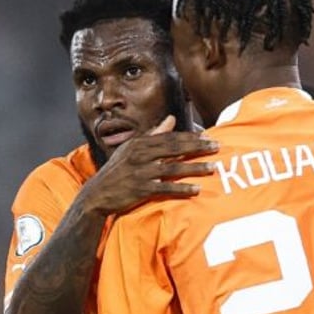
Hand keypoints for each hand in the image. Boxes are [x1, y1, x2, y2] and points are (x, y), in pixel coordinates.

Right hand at [81, 116, 218, 214]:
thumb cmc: (117, 171)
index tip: (209, 137)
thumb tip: (171, 119)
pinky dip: (182, 188)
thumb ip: (153, 134)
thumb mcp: (131, 148)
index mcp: (139, 142)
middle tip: (217, 147)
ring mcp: (140, 172)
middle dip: (198, 147)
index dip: (191, 137)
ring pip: (174, 167)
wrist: (97, 194)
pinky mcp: (141, 189)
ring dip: (195, 168)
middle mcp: (140, 154)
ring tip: (213, 168)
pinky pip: (166, 188)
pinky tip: (196, 189)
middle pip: (175, 148)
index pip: (170, 137)